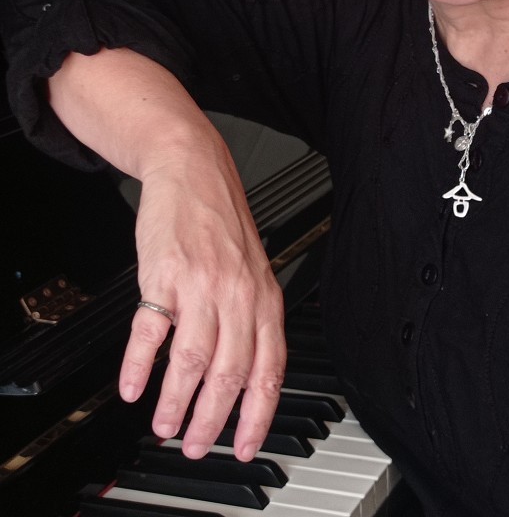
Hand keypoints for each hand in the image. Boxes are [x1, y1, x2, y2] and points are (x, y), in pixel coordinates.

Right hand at [118, 137, 285, 460]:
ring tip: (164, 426)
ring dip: (176, 403)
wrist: (193, 169)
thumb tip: (245, 379)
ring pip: (192, 361)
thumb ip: (252, 320)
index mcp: (265, 297)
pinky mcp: (164, 273)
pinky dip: (139, 365)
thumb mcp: (254, 270)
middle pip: (230, 373)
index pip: (269, 369)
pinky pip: (150, 330)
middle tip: (196, 447)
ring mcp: (201, 284)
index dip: (257, 415)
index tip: (243, 446)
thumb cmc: (222, 223)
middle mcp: (238, 293)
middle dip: (213, 421)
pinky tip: (132, 386)